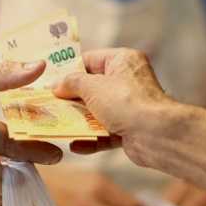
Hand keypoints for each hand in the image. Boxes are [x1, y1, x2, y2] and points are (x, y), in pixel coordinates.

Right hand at [54, 48, 170, 160]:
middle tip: (49, 105)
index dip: (69, 70)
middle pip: (92, 88)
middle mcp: (127, 81)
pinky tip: (75, 145)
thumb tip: (56, 85)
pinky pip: (105, 132)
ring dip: (79, 120)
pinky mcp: (129, 129)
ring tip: (57, 125)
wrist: (156, 134)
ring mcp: (128, 106)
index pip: (90, 60)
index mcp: (122, 61)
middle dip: (71, 98)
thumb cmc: (125, 101)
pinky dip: (91, 139)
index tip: (49, 81)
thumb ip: (71, 83)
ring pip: (97, 112)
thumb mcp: (92, 86)